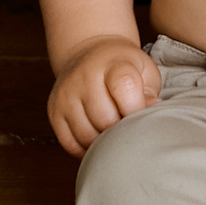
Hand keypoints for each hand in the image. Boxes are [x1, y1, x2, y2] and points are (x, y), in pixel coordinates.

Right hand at [49, 36, 160, 156]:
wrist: (90, 55)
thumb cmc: (124, 68)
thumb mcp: (145, 71)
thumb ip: (150, 91)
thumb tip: (151, 108)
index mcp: (113, 64)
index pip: (124, 86)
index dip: (136, 108)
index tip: (139, 115)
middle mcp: (84, 76)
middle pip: (105, 119)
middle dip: (121, 130)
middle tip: (128, 127)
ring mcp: (66, 95)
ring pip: (86, 135)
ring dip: (104, 142)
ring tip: (114, 132)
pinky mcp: (54, 111)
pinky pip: (69, 143)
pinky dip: (86, 149)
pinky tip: (97, 139)